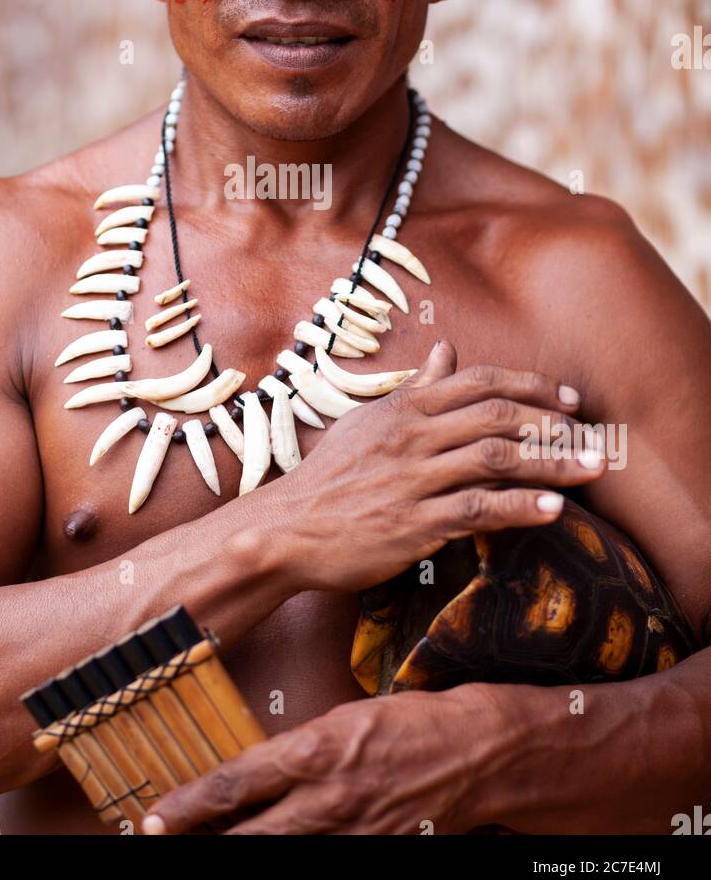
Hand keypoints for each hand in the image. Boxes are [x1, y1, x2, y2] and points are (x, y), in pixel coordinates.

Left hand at [140, 688, 502, 834]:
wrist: (473, 754)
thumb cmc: (405, 724)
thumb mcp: (339, 721)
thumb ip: (295, 753)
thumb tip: (250, 779)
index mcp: (315, 750)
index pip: (235, 783)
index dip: (188, 806)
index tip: (154, 820)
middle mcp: (327, 798)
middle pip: (247, 837)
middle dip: (201, 843)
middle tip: (163, 842)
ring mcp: (351, 835)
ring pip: (278, 857)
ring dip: (242, 851)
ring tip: (215, 847)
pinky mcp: (373, 856)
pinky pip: (322, 865)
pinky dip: (292, 862)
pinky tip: (276, 851)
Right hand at [276, 340, 603, 591]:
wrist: (286, 529)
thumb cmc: (330, 476)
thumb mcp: (369, 421)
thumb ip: (415, 388)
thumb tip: (446, 350)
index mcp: (404, 407)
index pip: (478, 381)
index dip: (529, 385)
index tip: (567, 399)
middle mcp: (412, 436)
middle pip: (497, 415)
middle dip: (552, 422)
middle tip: (592, 434)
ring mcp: (414, 479)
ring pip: (496, 460)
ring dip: (552, 463)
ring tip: (592, 468)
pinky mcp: (414, 524)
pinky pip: (478, 510)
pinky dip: (520, 508)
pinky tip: (554, 511)